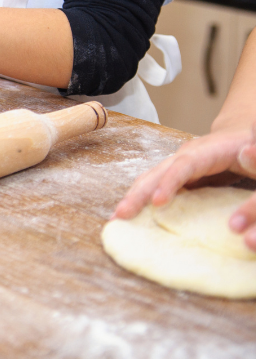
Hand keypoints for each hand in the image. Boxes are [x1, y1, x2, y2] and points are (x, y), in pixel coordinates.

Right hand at [112, 122, 255, 250]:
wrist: (243, 140)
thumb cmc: (252, 150)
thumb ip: (252, 162)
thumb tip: (244, 160)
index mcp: (209, 151)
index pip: (185, 165)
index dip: (170, 183)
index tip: (157, 202)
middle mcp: (187, 156)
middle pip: (158, 172)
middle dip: (138, 193)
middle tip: (121, 214)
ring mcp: (177, 165)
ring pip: (150, 179)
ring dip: (132, 198)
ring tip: (116, 218)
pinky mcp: (175, 177)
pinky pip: (152, 187)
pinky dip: (138, 200)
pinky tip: (128, 215)